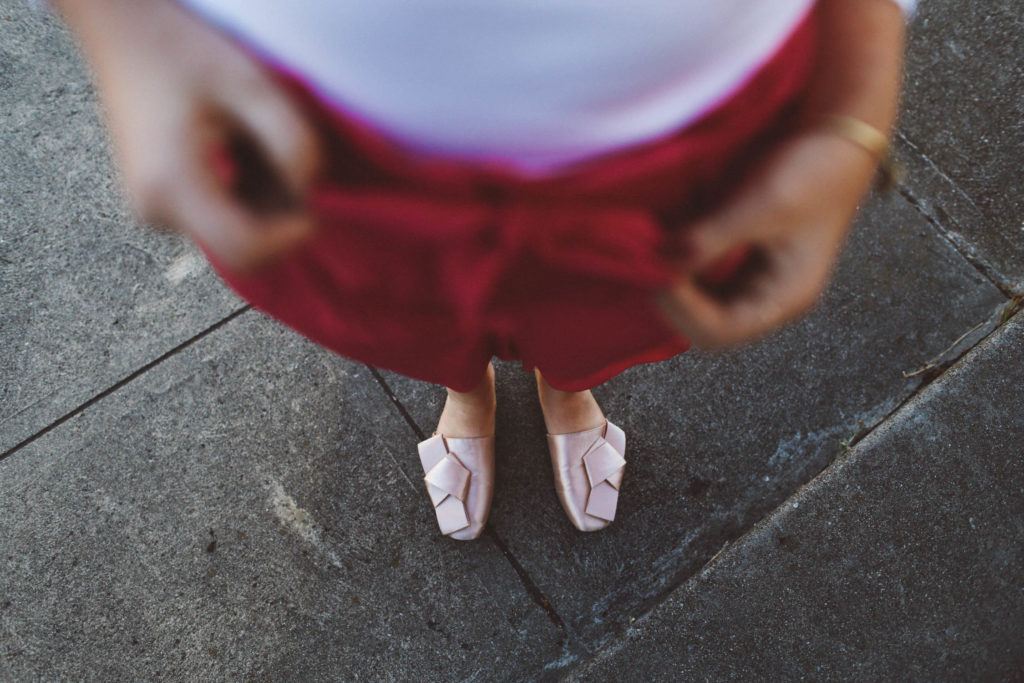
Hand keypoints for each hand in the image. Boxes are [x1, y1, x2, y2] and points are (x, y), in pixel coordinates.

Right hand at [54, 0, 320, 271]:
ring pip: (234, 235)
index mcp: (172, 186)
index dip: (288, 238)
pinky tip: (245, 152)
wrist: (122, 32)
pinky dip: (247, 196)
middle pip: (242, 248)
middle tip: (290, 164)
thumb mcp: (253, 87)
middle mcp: (156, 211)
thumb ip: (293, 142)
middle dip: (279, 218)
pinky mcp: (159, 205)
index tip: (313, 207)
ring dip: (265, 204)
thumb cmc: (184, 52)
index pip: (244, 250)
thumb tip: (307, 193)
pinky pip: (219, 219)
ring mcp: (154, 212)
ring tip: (261, 146)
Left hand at [656, 0, 905, 349]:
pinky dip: (674, 259)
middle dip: (671, 298)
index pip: (722, 331)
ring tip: (645, 252)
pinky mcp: (734, 252)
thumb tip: (662, 267)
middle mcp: (764, 296)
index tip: (658, 273)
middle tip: (643, 263)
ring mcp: (748, 276)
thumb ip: (713, 239)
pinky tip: (657, 241)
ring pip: (695, 299)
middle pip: (703, 323)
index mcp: (784, 297)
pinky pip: (695, 271)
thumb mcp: (764, 204)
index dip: (683, 310)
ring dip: (669, 279)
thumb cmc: (814, 170)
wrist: (837, 132)